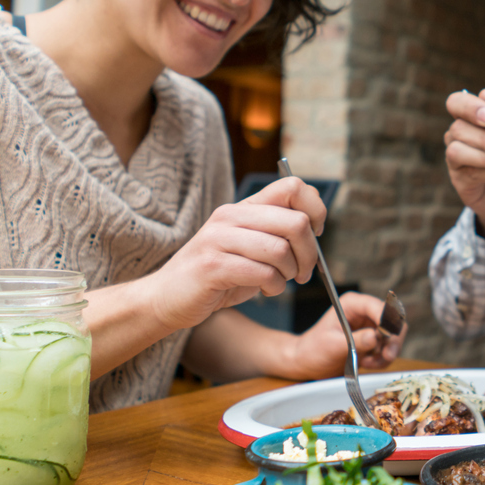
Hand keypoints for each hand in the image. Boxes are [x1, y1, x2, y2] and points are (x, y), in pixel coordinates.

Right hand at [139, 177, 326, 331]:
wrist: (168, 297)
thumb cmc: (218, 274)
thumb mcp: (249, 245)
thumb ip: (276, 231)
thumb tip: (315, 224)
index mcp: (244, 206)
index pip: (293, 187)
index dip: (316, 210)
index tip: (315, 234)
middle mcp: (231, 216)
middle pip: (296, 221)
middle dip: (310, 252)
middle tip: (304, 271)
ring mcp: (218, 239)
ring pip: (281, 250)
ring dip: (291, 273)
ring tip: (280, 282)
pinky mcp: (212, 266)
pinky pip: (263, 273)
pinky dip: (274, 286)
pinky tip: (267, 290)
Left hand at [290, 292, 407, 379]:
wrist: (307, 363)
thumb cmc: (313, 350)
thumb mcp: (333, 345)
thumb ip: (355, 341)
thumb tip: (376, 337)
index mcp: (353, 304)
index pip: (378, 307)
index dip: (387, 321)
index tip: (387, 337)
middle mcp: (364, 312)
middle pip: (393, 321)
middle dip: (392, 340)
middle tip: (387, 356)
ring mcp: (370, 326)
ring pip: (394, 337)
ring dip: (386, 352)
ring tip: (368, 362)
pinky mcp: (373, 341)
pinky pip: (388, 348)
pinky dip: (382, 359)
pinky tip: (367, 363)